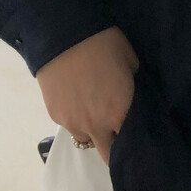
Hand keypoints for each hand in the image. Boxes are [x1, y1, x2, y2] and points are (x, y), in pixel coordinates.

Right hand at [35, 25, 138, 166]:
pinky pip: (69, 125)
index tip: (136, 134)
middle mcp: (97, 126)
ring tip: (93, 109)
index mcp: (120, 113)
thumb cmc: (104, 43)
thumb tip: (132, 94)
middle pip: (107, 155)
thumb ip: (132, 86)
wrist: (64, 35)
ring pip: (86, 139)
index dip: (134, 140)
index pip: (131, 144)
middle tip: (116, 129)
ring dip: (93, 131)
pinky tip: (76, 98)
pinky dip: (75, 118)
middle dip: (114, 146)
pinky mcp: (55, 116)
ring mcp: (73, 123)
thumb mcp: (130, 62)